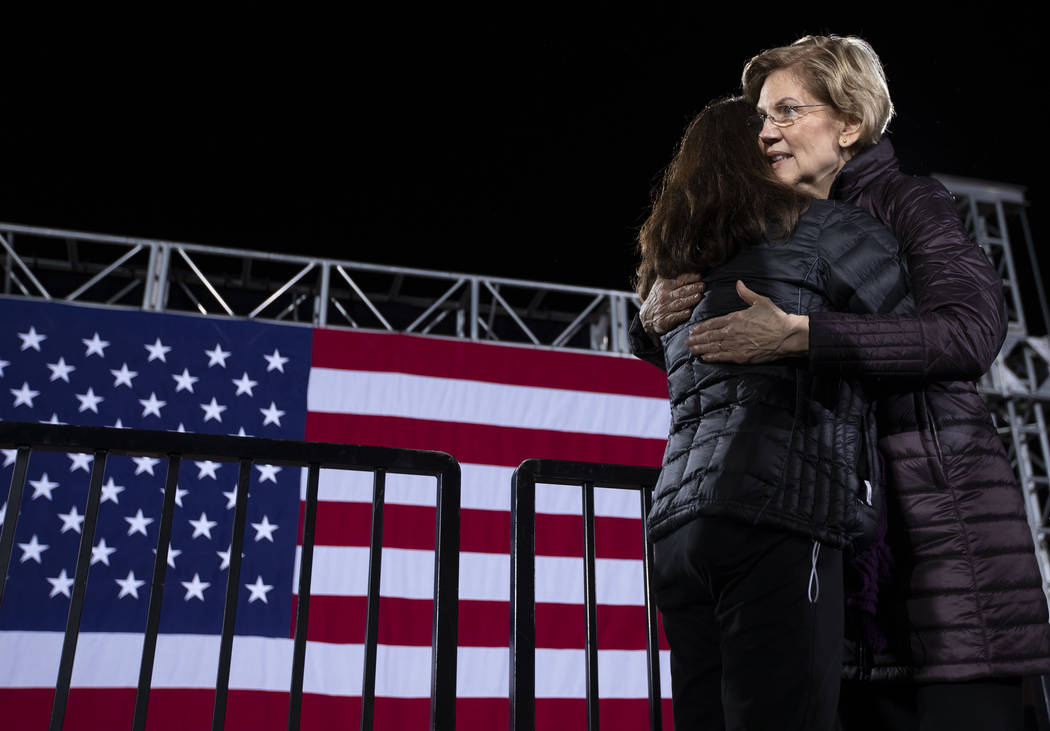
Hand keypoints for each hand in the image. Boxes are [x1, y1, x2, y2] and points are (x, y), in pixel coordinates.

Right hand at [639, 273, 705, 342]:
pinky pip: (674, 316)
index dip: (689, 278)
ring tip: (699, 296)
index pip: (679, 280)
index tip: (699, 276)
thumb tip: (691, 267)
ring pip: (679, 303)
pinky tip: (689, 312)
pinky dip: (681, 315)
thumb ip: (674, 277)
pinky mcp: (664, 320)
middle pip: (681, 291)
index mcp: (664, 285)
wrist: (647, 316)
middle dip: (692, 288)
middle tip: (703, 286)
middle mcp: (664, 296)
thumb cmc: (660, 298)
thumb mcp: (662, 284)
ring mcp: (664, 308)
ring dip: (689, 300)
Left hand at [685, 280, 808, 362]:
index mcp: (735, 318)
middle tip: (687, 341)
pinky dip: (712, 357)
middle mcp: (732, 332)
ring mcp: (735, 345)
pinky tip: (704, 357)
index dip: (701, 327)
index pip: (713, 323)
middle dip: (697, 339)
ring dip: (701, 348)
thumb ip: (746, 293)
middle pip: (709, 336)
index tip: (693, 330)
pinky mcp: (741, 356)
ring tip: (691, 349)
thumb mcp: (760, 301)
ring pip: (713, 346)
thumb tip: (738, 283)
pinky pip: (722, 357)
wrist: (786, 335)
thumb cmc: (775, 318)